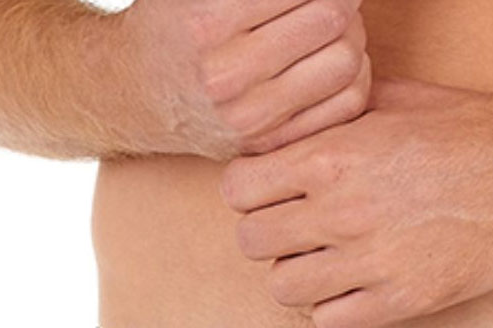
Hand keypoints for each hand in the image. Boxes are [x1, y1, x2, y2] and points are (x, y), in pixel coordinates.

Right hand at [121, 0, 372, 159]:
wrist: (136, 95)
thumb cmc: (171, 24)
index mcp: (206, 22)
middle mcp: (229, 76)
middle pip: (331, 18)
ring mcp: (253, 118)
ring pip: (345, 61)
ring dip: (353, 31)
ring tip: (335, 20)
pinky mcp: (272, 143)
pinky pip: (346, 104)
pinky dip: (355, 72)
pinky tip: (334, 56)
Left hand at [218, 75, 492, 327]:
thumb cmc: (472, 133)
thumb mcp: (392, 100)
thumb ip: (332, 117)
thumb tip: (291, 126)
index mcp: (332, 155)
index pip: (238, 188)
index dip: (250, 192)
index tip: (271, 194)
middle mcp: (343, 210)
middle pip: (252, 241)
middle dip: (268, 235)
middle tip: (297, 231)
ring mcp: (372, 260)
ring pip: (285, 288)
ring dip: (299, 277)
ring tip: (326, 264)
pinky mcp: (403, 299)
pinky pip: (332, 324)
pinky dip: (335, 311)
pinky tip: (355, 290)